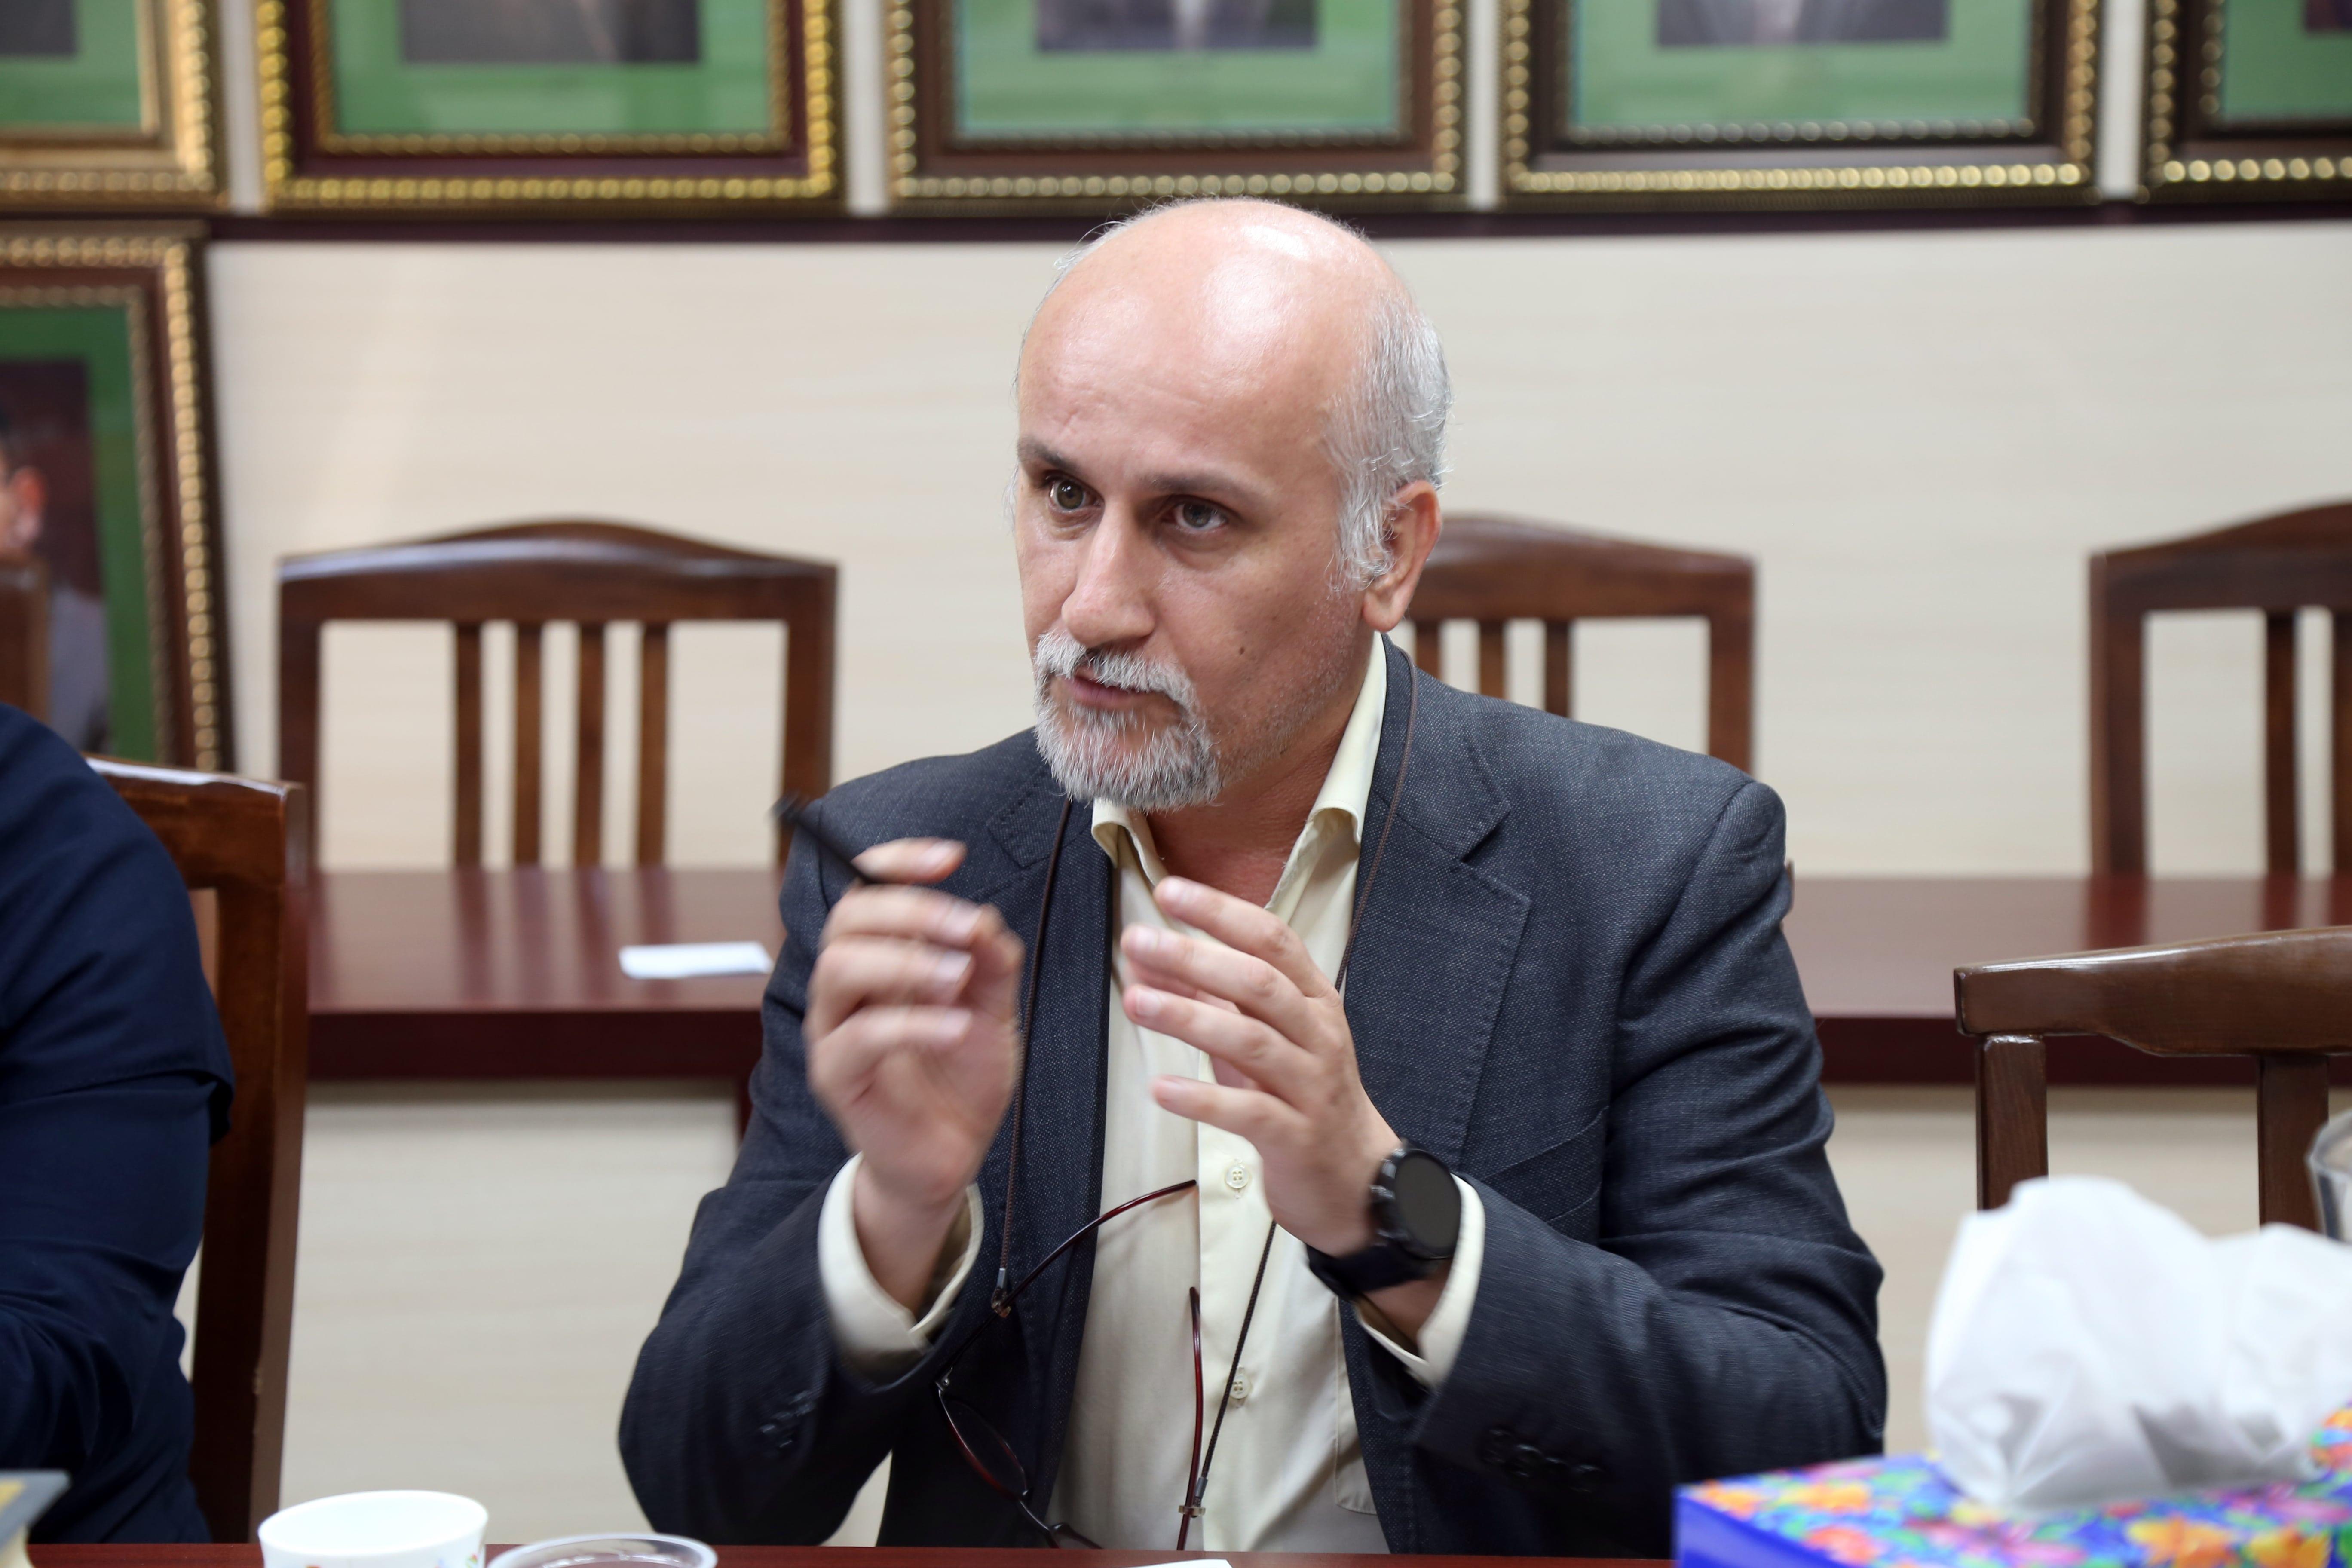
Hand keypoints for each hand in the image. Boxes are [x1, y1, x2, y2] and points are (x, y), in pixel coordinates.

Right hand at [805, 839, 1023, 1308]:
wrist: (952, 1153)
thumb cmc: (960, 1076)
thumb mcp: (991, 1009)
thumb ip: (990, 962)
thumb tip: (984, 919)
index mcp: (878, 960)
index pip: (866, 891)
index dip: (899, 863)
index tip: (950, 857)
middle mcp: (846, 988)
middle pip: (848, 920)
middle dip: (910, 911)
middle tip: (965, 927)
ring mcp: (835, 1031)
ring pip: (839, 968)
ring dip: (905, 962)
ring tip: (957, 978)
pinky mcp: (837, 1077)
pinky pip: (861, 1037)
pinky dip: (914, 1024)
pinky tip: (956, 1029)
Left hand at [1120, 876, 1398, 1258]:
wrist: (1355, 1178)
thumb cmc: (1299, 1092)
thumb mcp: (1258, 1036)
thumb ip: (1207, 996)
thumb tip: (1147, 958)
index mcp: (1313, 999)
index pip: (1271, 939)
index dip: (1221, 912)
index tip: (1169, 890)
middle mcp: (1317, 1034)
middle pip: (1259, 983)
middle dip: (1195, 956)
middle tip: (1139, 939)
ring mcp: (1310, 1086)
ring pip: (1252, 1041)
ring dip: (1189, 1017)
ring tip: (1135, 1002)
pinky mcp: (1295, 1138)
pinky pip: (1248, 1112)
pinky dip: (1203, 1097)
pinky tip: (1160, 1087)